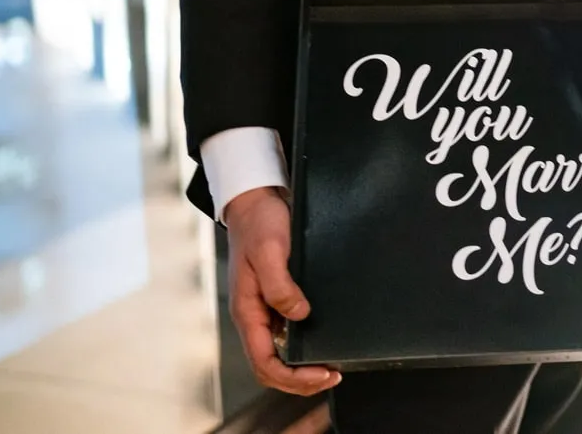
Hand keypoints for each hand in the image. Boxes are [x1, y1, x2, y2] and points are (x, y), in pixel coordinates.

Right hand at [223, 186, 339, 395]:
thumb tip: (299, 314)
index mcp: (247, 311)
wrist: (257, 201)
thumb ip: (280, 284)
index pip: (264, 361)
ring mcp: (265, 309)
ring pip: (280, 353)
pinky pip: (288, 333)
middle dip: (301, 379)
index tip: (322, 374)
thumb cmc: (259, 224)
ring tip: (332, 367)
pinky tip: (325, 341)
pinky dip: (304, 346)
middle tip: (333, 376)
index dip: (292, 376)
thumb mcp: (269, 250)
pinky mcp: (277, 299)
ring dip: (303, 367)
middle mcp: (256, 315)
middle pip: (272, 365)